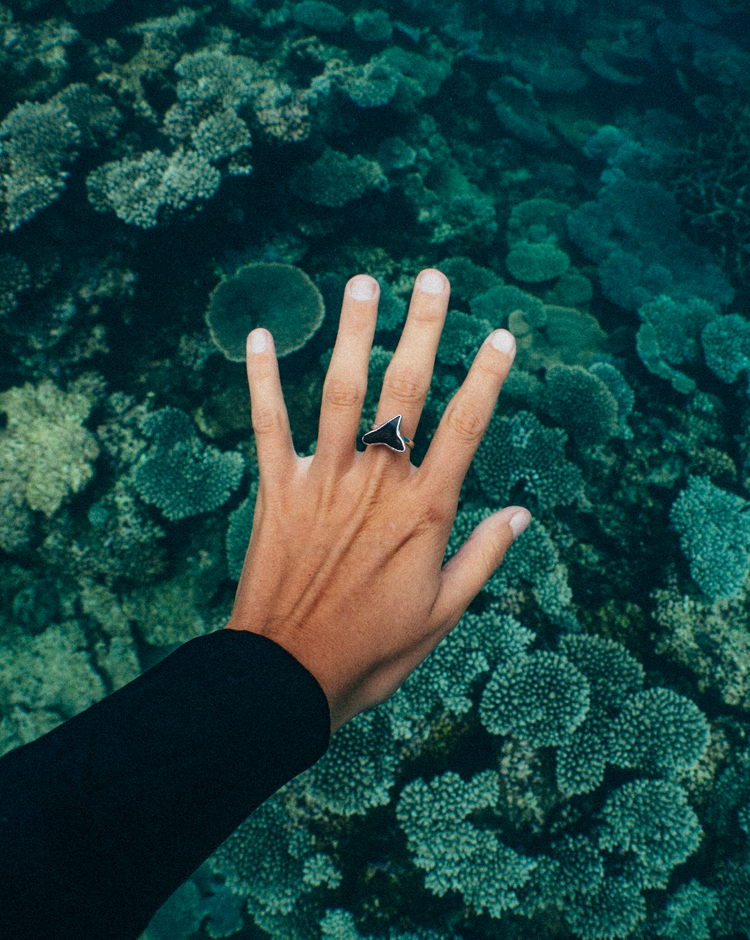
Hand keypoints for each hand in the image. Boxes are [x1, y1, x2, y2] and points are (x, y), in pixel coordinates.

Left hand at [226, 269, 529, 732]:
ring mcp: (323, 481)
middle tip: (435, 279)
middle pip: (405, 392)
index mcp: (423, 511)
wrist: (289, 677)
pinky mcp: (276, 490)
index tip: (501, 336)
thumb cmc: (373, 650)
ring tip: (365, 282)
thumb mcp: (444, 614)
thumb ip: (483, 557)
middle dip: (423, 330)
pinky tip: (261, 335)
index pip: (465, 428)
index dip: (486, 378)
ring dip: (353, 334)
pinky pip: (267, 424)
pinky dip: (261, 379)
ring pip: (340, 392)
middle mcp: (376, 483)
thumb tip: (523, 514)